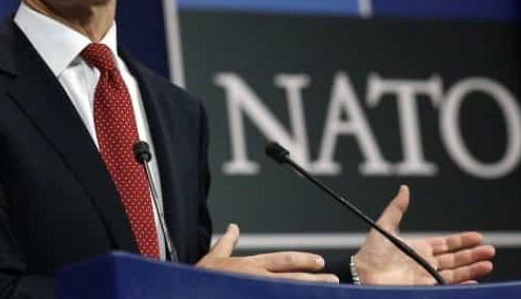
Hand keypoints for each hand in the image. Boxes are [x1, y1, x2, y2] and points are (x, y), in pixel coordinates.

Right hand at [197, 223, 338, 283]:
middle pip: (292, 277)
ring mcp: (253, 291)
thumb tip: (233, 227)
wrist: (187, 291)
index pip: (283, 260)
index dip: (303, 260)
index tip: (319, 261)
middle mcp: (255, 278)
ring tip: (329, 294)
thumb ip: (227, 243)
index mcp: (250, 265)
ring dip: (309, 293)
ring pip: (288, 291)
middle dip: (315, 278)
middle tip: (334, 280)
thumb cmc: (200, 279)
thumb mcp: (214, 257)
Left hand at [353, 185, 494, 285]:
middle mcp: (424, 263)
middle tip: (490, 250)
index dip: (461, 241)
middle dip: (473, 255)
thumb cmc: (370, 252)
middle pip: (455, 259)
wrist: (362, 274)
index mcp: (418, 248)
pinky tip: (473, 281)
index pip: (446, 245)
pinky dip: (461, 284)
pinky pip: (446, 286)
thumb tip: (405, 189)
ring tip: (488, 264)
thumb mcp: (385, 226)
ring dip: (472, 269)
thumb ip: (396, 208)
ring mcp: (425, 277)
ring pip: (455, 273)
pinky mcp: (424, 288)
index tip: (478, 237)